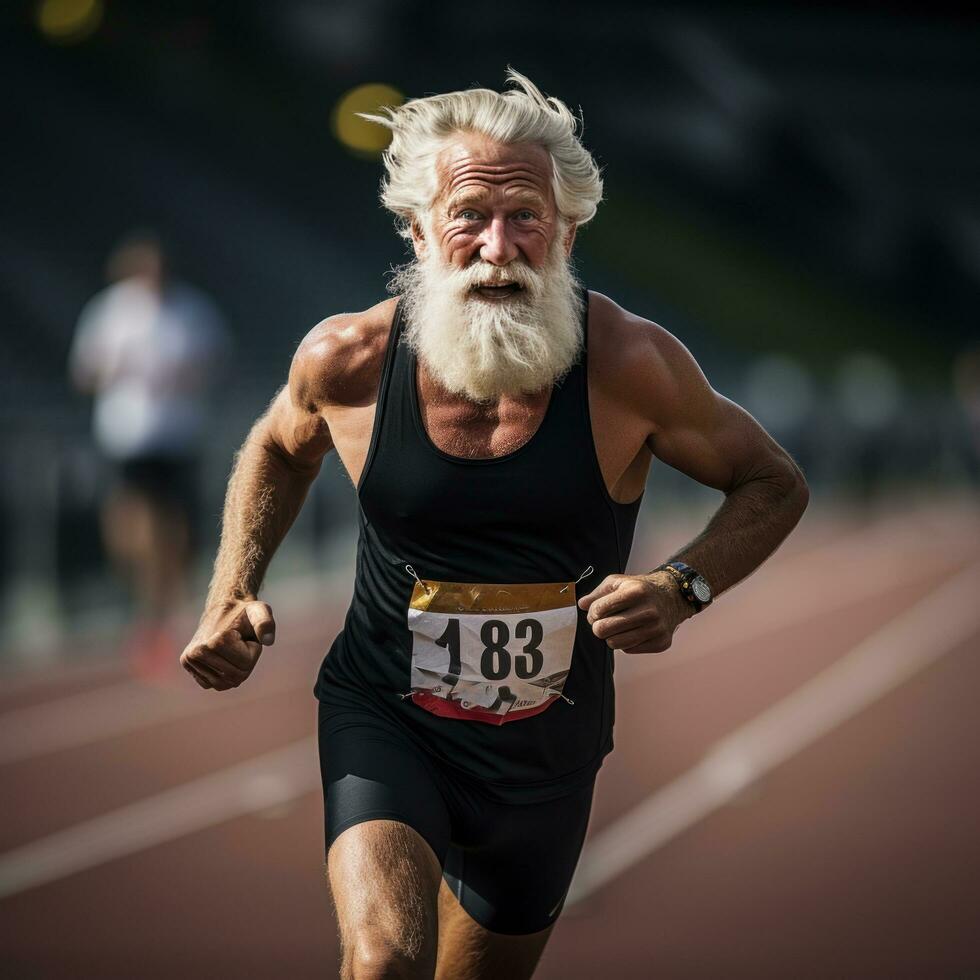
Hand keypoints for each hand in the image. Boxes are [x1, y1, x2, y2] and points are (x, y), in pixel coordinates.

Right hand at [179, 598, 276, 690]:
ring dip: (233, 669)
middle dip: (244, 663)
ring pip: (223, 684)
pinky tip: (220, 657)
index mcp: (216, 642)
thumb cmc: (244, 612)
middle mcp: (197, 652)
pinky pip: (212, 684)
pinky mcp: (187, 664)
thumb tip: (268, 641)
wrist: (222, 609)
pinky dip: (221, 674)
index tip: (245, 637)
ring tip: (230, 649)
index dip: (253, 651)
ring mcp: (190, 659)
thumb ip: (265, 623)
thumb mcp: (260, 612)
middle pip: (234, 678)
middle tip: (239, 644)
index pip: (245, 666)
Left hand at [577, 571, 692, 653]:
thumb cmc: (640, 589)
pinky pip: (629, 650)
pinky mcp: (661, 642)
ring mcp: (656, 628)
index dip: (592, 612)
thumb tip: (581, 605)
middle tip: (603, 622)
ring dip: (610, 636)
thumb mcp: (618, 582)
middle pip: (603, 630)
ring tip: (616, 627)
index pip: (598, 610)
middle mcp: (649, 611)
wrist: (673, 596)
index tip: (597, 612)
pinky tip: (632, 631)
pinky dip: (625, 642)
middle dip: (597, 626)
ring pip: (614, 643)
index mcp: (636, 592)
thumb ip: (597, 593)